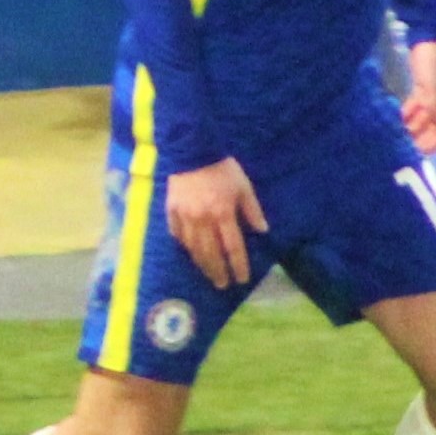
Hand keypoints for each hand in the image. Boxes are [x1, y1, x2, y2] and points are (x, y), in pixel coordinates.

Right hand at [165, 158, 267, 287]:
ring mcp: (185, 216)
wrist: (192, 150)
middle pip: (211, 253)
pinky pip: (177, 233)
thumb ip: (252, 210)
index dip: (238, 265)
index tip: (242, 279)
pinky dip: (184, 245)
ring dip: (201, 264)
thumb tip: (263, 231)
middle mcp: (203, 219)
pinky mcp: (171, 210)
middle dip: (218, 271)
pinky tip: (189, 252)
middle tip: (222, 284)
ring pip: (193, 248)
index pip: (233, 246)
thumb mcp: (243, 186)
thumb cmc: (222, 168)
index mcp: (223, 213)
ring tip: (208, 274)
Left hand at [400, 40, 435, 153]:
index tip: (420, 152)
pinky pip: (417, 107)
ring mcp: (435, 96)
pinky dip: (409, 114)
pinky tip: (398, 118)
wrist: (427, 36)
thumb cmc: (433, 63)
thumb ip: (434, 109)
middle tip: (406, 146)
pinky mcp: (423, 89)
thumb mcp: (433, 88)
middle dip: (422, 138)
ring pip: (424, 118)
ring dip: (413, 126)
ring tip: (398, 133)